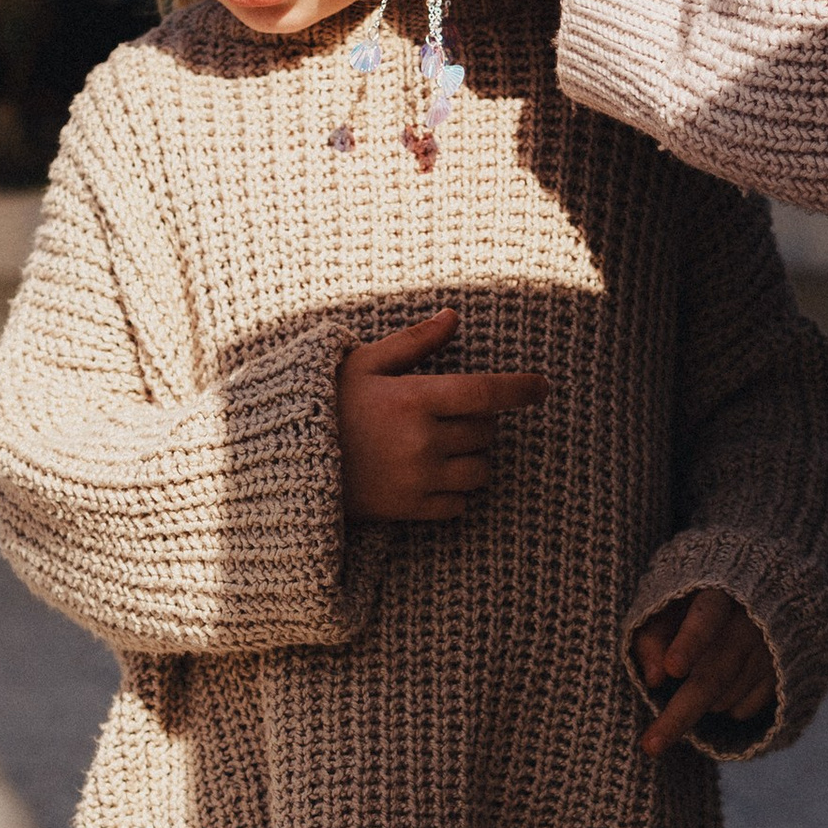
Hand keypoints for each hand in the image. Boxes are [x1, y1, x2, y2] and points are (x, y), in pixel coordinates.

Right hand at [339, 308, 548, 522]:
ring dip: (475, 456)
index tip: (542, 387)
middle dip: (481, 420)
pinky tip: (435, 474)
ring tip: (448, 445)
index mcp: (413, 399)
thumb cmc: (327, 402)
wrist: (286, 458)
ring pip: (480, 470)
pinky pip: (459, 504)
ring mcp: (418, 479)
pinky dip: (457, 490)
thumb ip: (414, 341)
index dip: (520, 389)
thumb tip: (454, 317)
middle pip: (485, 432)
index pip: (486, 393)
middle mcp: (422, 441)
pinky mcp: (409, 510)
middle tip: (454, 413)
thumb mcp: (364, 362)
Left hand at [630, 587, 775, 757]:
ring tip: (690, 681)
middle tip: (650, 745)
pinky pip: (746, 709)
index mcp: (720, 593)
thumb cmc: (695, 602)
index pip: (705, 616)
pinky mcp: (783, 675)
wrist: (759, 597)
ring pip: (726, 697)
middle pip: (714, 675)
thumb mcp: (668, 605)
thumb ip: (652, 635)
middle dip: (679, 714)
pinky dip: (724, 707)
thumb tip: (652, 679)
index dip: (689, 642)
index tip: (672, 669)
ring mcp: (772, 651)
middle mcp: (753, 622)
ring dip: (698, 703)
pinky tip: (721, 687)